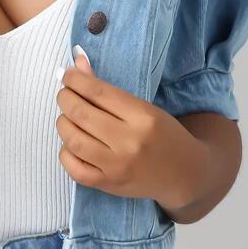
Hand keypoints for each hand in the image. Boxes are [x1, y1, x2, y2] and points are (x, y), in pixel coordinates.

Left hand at [54, 45, 209, 212]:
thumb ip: (108, 89)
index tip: (66, 74)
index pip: (98, 92)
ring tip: (67, 117)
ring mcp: (116, 166)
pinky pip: (73, 168)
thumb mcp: (144, 108)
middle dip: (65, 98)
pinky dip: (65, 152)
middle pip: (81, 114)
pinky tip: (71, 143)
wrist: (184, 174)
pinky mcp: (107, 184)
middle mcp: (129, 142)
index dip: (75, 79)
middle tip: (64, 94)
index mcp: (143, 117)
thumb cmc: (164, 135)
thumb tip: (77, 64)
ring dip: (63, 123)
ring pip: (73, 140)